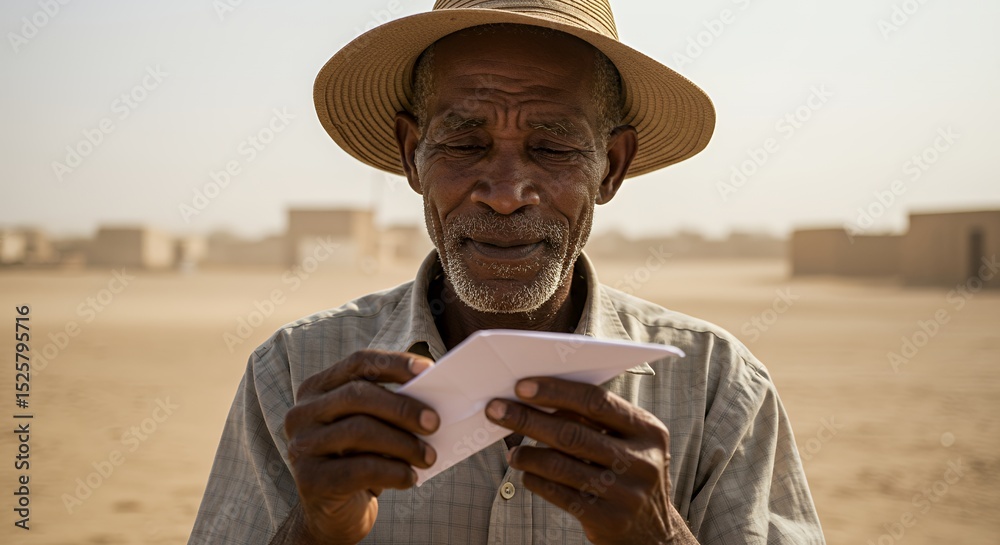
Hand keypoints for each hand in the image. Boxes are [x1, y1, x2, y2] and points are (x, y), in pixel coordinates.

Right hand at [282, 350, 439, 544]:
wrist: (333, 515)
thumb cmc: (360, 461)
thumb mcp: (372, 430)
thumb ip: (388, 410)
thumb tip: (430, 402)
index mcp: (317, 389)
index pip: (358, 363)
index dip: (394, 363)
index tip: (428, 369)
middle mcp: (302, 413)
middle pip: (357, 395)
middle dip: (401, 407)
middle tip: (434, 422)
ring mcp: (301, 446)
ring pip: (359, 431)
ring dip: (403, 443)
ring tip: (428, 456)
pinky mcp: (310, 480)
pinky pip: (359, 469)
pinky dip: (393, 472)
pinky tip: (411, 478)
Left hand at [485, 377, 691, 544]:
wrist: (653, 533)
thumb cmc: (631, 473)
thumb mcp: (630, 442)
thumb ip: (597, 421)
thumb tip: (541, 398)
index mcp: (648, 431)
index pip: (596, 402)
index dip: (556, 392)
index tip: (522, 387)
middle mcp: (641, 461)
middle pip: (572, 433)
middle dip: (527, 419)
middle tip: (497, 410)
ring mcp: (625, 493)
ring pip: (560, 466)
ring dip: (527, 455)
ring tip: (512, 451)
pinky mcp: (607, 519)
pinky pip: (559, 494)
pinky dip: (536, 480)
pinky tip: (527, 473)